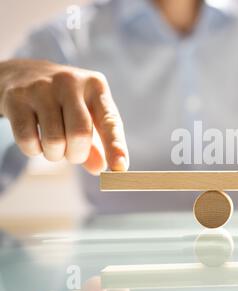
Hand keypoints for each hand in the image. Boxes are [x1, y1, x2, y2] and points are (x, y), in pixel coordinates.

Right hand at [0, 59, 128, 174]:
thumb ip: (97, 144)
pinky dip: (34, 151)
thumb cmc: (65, 102)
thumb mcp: (88, 115)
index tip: (119, 167)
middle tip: (72, 154)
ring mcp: (41, 88)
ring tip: (53, 145)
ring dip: (55, 155)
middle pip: (80, 135)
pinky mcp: (16, 98)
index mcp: (96, 86)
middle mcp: (70, 82)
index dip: (115, 146)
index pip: (110, 121)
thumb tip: (99, 168)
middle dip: (77, 155)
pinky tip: (36, 140)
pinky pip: (28, 140)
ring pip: (54, 141)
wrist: (22, 74)